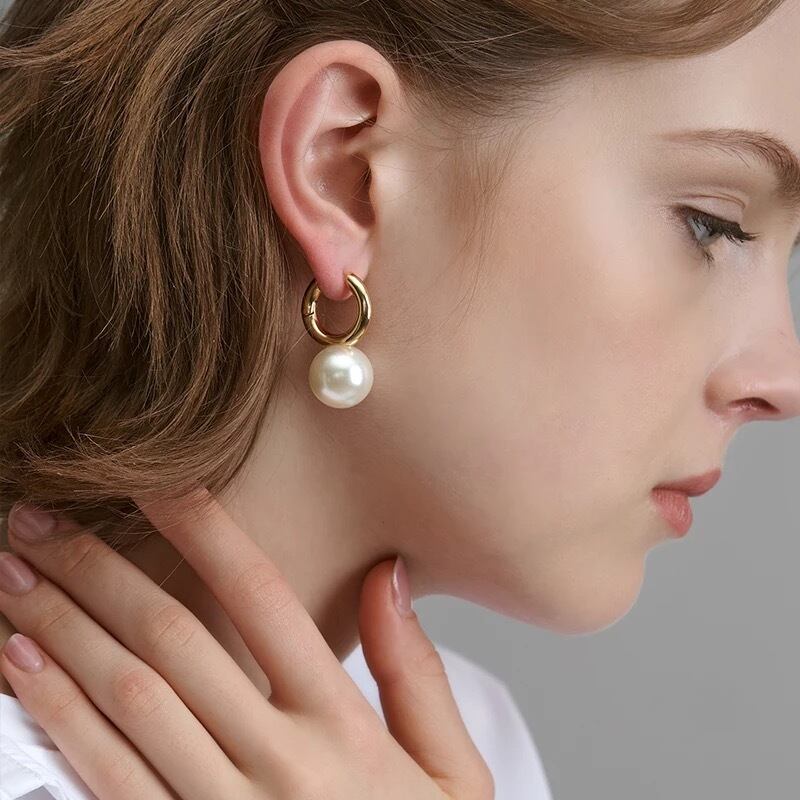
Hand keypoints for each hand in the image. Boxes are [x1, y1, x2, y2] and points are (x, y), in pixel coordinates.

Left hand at [0, 486, 493, 798]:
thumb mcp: (453, 772)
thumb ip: (418, 672)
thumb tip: (386, 572)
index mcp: (342, 726)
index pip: (263, 599)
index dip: (205, 531)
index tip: (153, 481)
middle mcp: (276, 761)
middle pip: (173, 641)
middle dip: (97, 569)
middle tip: (40, 515)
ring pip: (128, 699)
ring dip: (61, 628)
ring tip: (13, 571)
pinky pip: (107, 777)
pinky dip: (59, 714)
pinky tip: (22, 664)